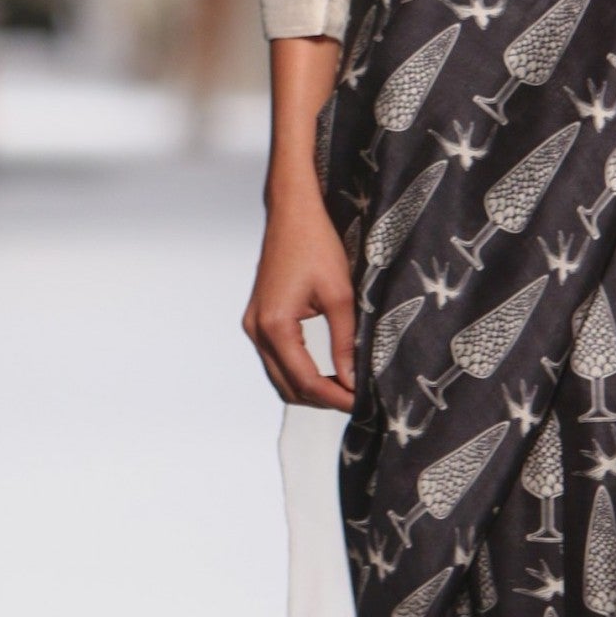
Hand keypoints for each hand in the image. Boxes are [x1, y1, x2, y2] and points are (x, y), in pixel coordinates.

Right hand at [243, 179, 355, 412]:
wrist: (292, 212)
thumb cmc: (316, 245)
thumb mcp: (339, 294)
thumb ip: (345, 341)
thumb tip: (354, 380)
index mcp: (275, 325)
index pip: (306, 381)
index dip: (335, 397)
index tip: (362, 404)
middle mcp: (257, 330)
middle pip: (288, 386)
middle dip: (322, 399)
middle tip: (357, 399)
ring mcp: (253, 324)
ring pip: (280, 377)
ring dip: (309, 388)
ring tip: (344, 388)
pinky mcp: (258, 318)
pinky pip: (276, 359)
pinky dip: (298, 371)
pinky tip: (323, 370)